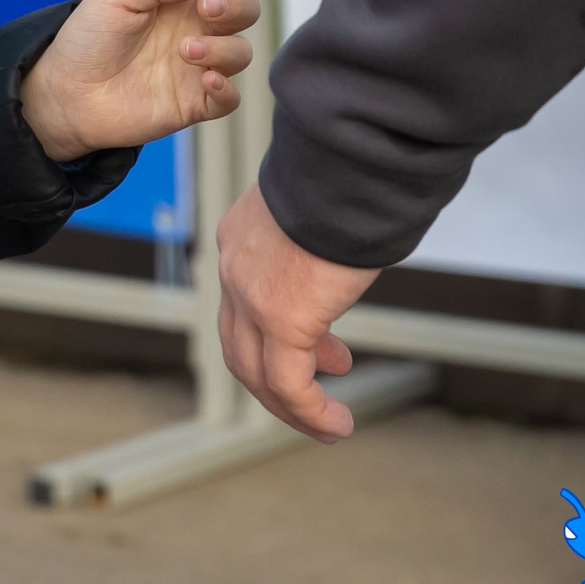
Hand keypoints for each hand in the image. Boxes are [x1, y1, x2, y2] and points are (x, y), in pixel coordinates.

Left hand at [19, 0, 261, 162]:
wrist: (66, 92)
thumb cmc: (87, 39)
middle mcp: (193, 29)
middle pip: (245, 10)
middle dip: (236, 6)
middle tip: (205, 10)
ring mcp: (195, 67)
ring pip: (241, 53)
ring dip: (224, 48)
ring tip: (183, 50)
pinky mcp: (192, 103)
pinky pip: (230, 99)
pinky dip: (227, 89)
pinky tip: (206, 80)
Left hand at [216, 182, 379, 442]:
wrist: (347, 158)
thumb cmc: (350, 173)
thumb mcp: (323, 211)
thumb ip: (320, 241)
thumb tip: (347, 257)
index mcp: (240, 239)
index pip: (244, 304)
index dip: (277, 337)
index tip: (325, 351)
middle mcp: (235, 268)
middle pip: (241, 345)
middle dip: (278, 377)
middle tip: (318, 391)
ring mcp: (251, 296)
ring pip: (257, 374)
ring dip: (292, 407)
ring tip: (330, 425)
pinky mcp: (282, 318)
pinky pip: (288, 384)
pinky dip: (309, 412)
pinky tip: (337, 424)